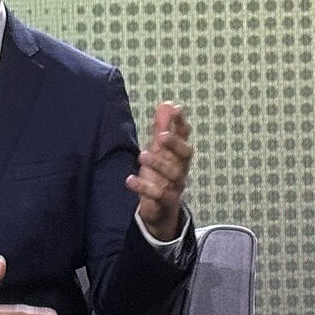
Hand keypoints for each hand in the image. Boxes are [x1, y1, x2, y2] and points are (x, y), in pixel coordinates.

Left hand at [128, 102, 192, 241]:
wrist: (160, 210)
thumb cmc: (160, 175)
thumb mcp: (159, 151)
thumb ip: (162, 128)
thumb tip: (167, 104)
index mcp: (179, 155)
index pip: (185, 137)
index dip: (181, 124)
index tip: (175, 109)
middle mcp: (181, 169)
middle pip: (185, 155)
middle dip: (175, 144)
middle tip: (161, 136)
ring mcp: (175, 186)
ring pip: (172, 175)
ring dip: (158, 164)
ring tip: (142, 155)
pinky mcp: (165, 202)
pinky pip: (158, 194)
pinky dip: (144, 187)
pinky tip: (130, 180)